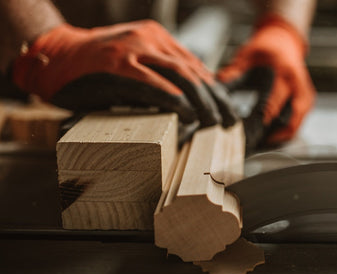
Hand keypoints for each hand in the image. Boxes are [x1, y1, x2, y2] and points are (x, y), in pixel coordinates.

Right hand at [10, 20, 237, 126]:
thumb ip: (160, 77)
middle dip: (215, 98)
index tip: (226, 109)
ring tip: (212, 121)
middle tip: (228, 120)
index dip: (214, 90)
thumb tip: (189, 102)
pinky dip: (172, 98)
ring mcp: (133, 49)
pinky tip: (186, 112)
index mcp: (157, 37)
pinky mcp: (117, 64)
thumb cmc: (97, 67)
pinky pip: (152, 82)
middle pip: (193, 71)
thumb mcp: (136, 64)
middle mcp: (150, 39)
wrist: (57, 56)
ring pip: (179, 75)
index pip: (195, 65)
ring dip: (200, 101)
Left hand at [217, 14, 314, 151]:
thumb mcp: (246, 56)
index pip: (272, 104)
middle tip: (252, 146)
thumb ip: (233, 72)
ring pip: (296, 124)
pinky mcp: (307, 99)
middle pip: (289, 119)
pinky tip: (269, 138)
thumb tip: (216, 85)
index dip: (259, 122)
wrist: (283, 39)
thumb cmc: (263, 49)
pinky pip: (298, 121)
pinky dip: (285, 131)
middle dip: (271, 136)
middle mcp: (297, 84)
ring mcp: (305, 93)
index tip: (245, 135)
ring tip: (260, 144)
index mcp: (283, 73)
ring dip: (280, 137)